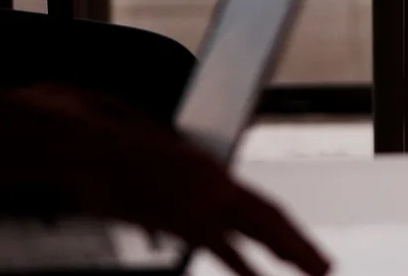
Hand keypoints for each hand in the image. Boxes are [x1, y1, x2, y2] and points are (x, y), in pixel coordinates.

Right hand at [21, 90, 328, 275]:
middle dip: (298, 246)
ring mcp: (199, 200)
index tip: (301, 245)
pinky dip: (244, 265)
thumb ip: (168, 198)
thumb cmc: (108, 150)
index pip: (261, 205)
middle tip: (324, 266)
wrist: (83, 145)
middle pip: (269, 218)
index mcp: (210, 170)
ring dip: (290, 253)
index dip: (285, 228)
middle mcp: (212, 183)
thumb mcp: (150, 172)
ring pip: (257, 232)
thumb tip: (164, 222)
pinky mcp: (180, 216)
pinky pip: (222, 247)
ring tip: (316, 271)